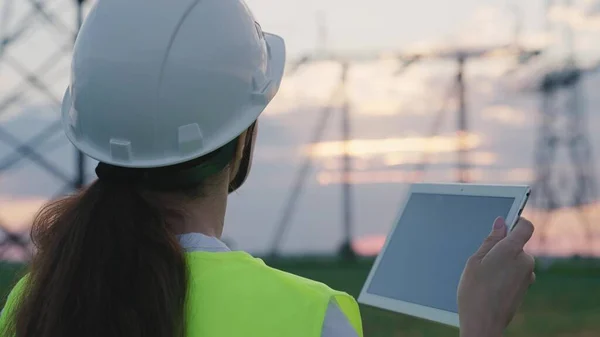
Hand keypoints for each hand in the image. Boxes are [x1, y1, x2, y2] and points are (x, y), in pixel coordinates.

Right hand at [457, 217, 535, 336]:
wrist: (483, 323)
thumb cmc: (474, 292)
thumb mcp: (475, 261)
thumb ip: (490, 241)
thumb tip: (501, 224)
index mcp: (511, 250)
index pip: (525, 226)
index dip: (517, 221)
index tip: (505, 223)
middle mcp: (525, 261)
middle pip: (518, 244)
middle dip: (503, 247)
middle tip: (483, 259)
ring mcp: (527, 276)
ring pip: (517, 260)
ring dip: (504, 262)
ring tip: (485, 275)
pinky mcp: (526, 288)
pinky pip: (517, 273)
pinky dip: (507, 274)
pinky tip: (491, 285)